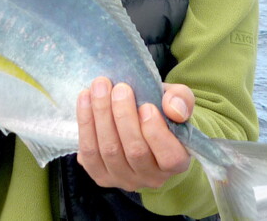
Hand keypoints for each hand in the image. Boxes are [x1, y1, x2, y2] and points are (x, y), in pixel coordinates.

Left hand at [76, 77, 194, 190]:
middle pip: (135, 151)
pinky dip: (85, 123)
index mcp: (176, 163)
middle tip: (119, 88)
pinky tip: (85, 98)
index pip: (169, 157)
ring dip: (101, 115)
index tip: (146, 106)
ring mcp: (123, 179)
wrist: (141, 125)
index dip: (156, 132)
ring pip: (109, 151)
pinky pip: (89, 153)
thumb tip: (174, 109)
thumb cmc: (163, 113)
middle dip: (123, 116)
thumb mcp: (179, 101)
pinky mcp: (100, 174)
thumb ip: (181, 100)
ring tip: (99, 87)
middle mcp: (151, 177)